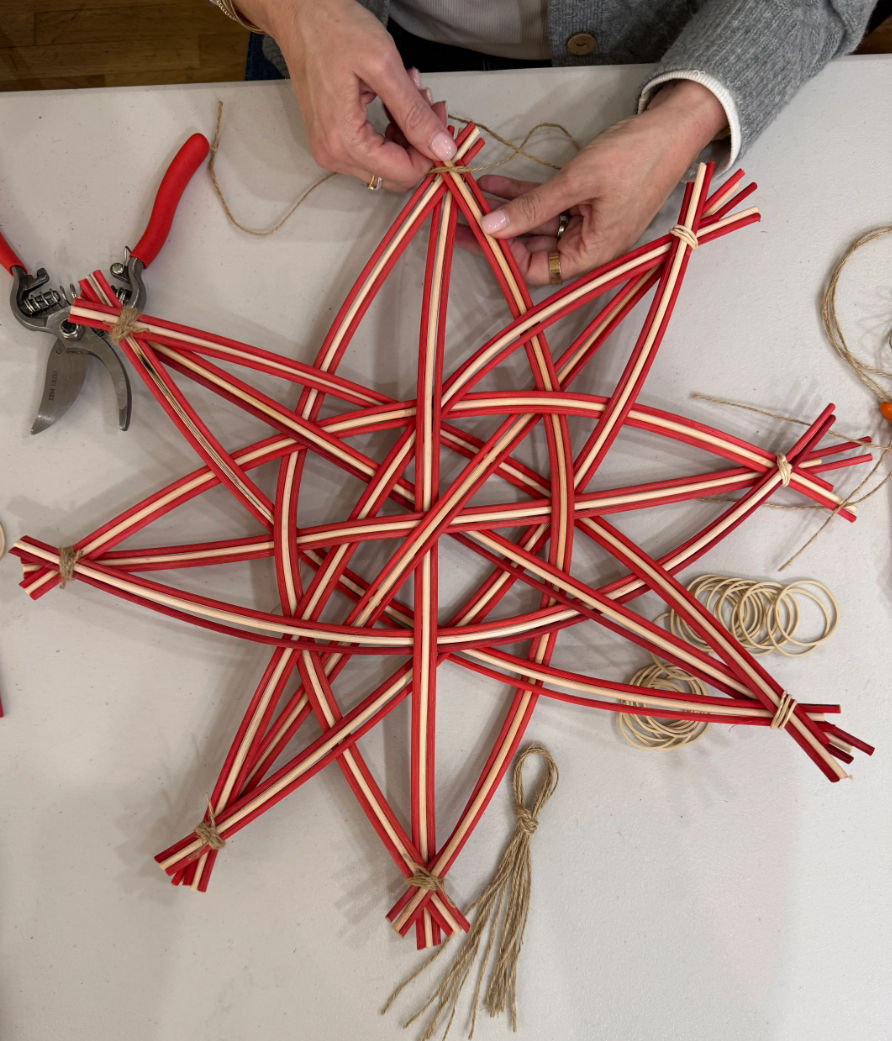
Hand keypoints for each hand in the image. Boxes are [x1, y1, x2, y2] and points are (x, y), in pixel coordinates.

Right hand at [238, 0, 455, 188]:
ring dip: (406, 131)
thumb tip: (442, 150)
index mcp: (344, 142)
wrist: (299, 14)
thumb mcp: (384, 67)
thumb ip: (414, 114)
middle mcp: (334, 155)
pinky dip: (391, 128)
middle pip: (396, 174)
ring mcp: (330, 149)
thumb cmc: (333, 30)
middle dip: (419, 142)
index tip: (438, 115)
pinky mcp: (331, 139)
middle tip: (426, 102)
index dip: (430, 151)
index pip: (404, 174)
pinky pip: (372, 150)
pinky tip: (395, 98)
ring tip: (410, 91)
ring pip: (387, 163)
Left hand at [474, 80, 727, 285]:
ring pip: (535, 225)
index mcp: (593, 254)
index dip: (505, 257)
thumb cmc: (635, 157)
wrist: (672, 128)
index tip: (474, 236)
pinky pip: (546, 204)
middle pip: (533, 250)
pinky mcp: (583, 202)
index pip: (538, 271)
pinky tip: (494, 184)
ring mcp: (585, 224)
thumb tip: (491, 228)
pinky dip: (523, 194)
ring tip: (470, 197)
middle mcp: (588, 246)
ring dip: (506, 210)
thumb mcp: (577, 182)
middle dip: (498, 233)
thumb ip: (533, 208)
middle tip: (460, 218)